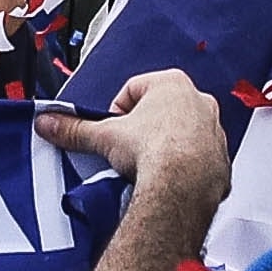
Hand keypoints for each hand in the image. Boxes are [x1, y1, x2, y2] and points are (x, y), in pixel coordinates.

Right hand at [39, 69, 229, 212]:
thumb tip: (49, 122)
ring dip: (166, 147)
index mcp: (172, 83)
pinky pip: (199, 159)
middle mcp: (199, 100)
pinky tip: (169, 182)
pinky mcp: (221, 157)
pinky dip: (185, 168)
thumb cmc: (153, 151)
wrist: (183, 187)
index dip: (117, 111)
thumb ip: (75, 128)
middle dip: (143, 129)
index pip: (135, 88)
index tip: (111, 131)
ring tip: (147, 169)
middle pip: (161, 110)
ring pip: (183, 134)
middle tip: (127, 150)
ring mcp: (214, 129)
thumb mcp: (105, 136)